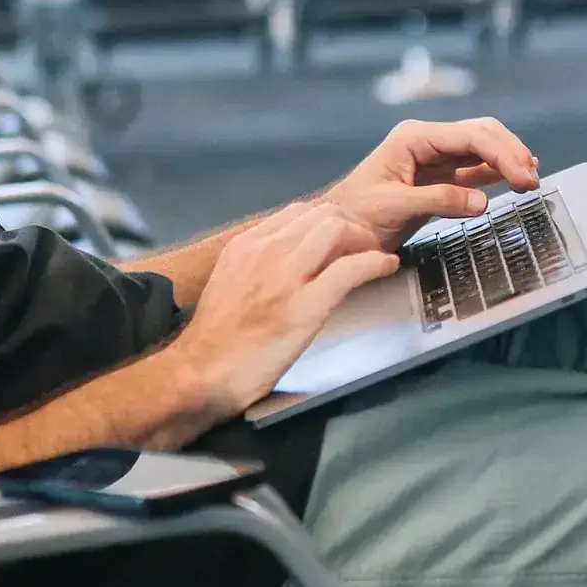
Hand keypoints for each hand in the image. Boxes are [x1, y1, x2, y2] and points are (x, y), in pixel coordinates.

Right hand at [171, 202, 402, 416]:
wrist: (200, 374)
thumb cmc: (218, 339)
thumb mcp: (231, 284)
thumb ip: (259, 265)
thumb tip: (292, 258)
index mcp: (247, 245)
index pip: (299, 212)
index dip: (330, 220)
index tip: (345, 238)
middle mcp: (265, 252)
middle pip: (323, 214)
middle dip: (353, 227)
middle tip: (368, 248)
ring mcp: (284, 278)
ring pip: (337, 231)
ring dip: (366, 240)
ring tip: (376, 257)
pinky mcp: (303, 307)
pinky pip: (350, 270)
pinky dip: (376, 263)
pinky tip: (386, 268)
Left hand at [322, 117, 541, 250]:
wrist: (337, 231)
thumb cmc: (354, 216)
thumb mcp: (394, 207)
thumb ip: (438, 202)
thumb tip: (481, 202)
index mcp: (414, 138)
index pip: (470, 136)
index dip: (503, 154)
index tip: (523, 176)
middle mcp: (427, 142)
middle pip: (482, 134)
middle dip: (511, 153)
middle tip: (532, 180)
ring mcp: (435, 158)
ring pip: (483, 148)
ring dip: (508, 160)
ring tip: (530, 179)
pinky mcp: (440, 177)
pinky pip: (476, 168)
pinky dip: (498, 172)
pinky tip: (515, 178)